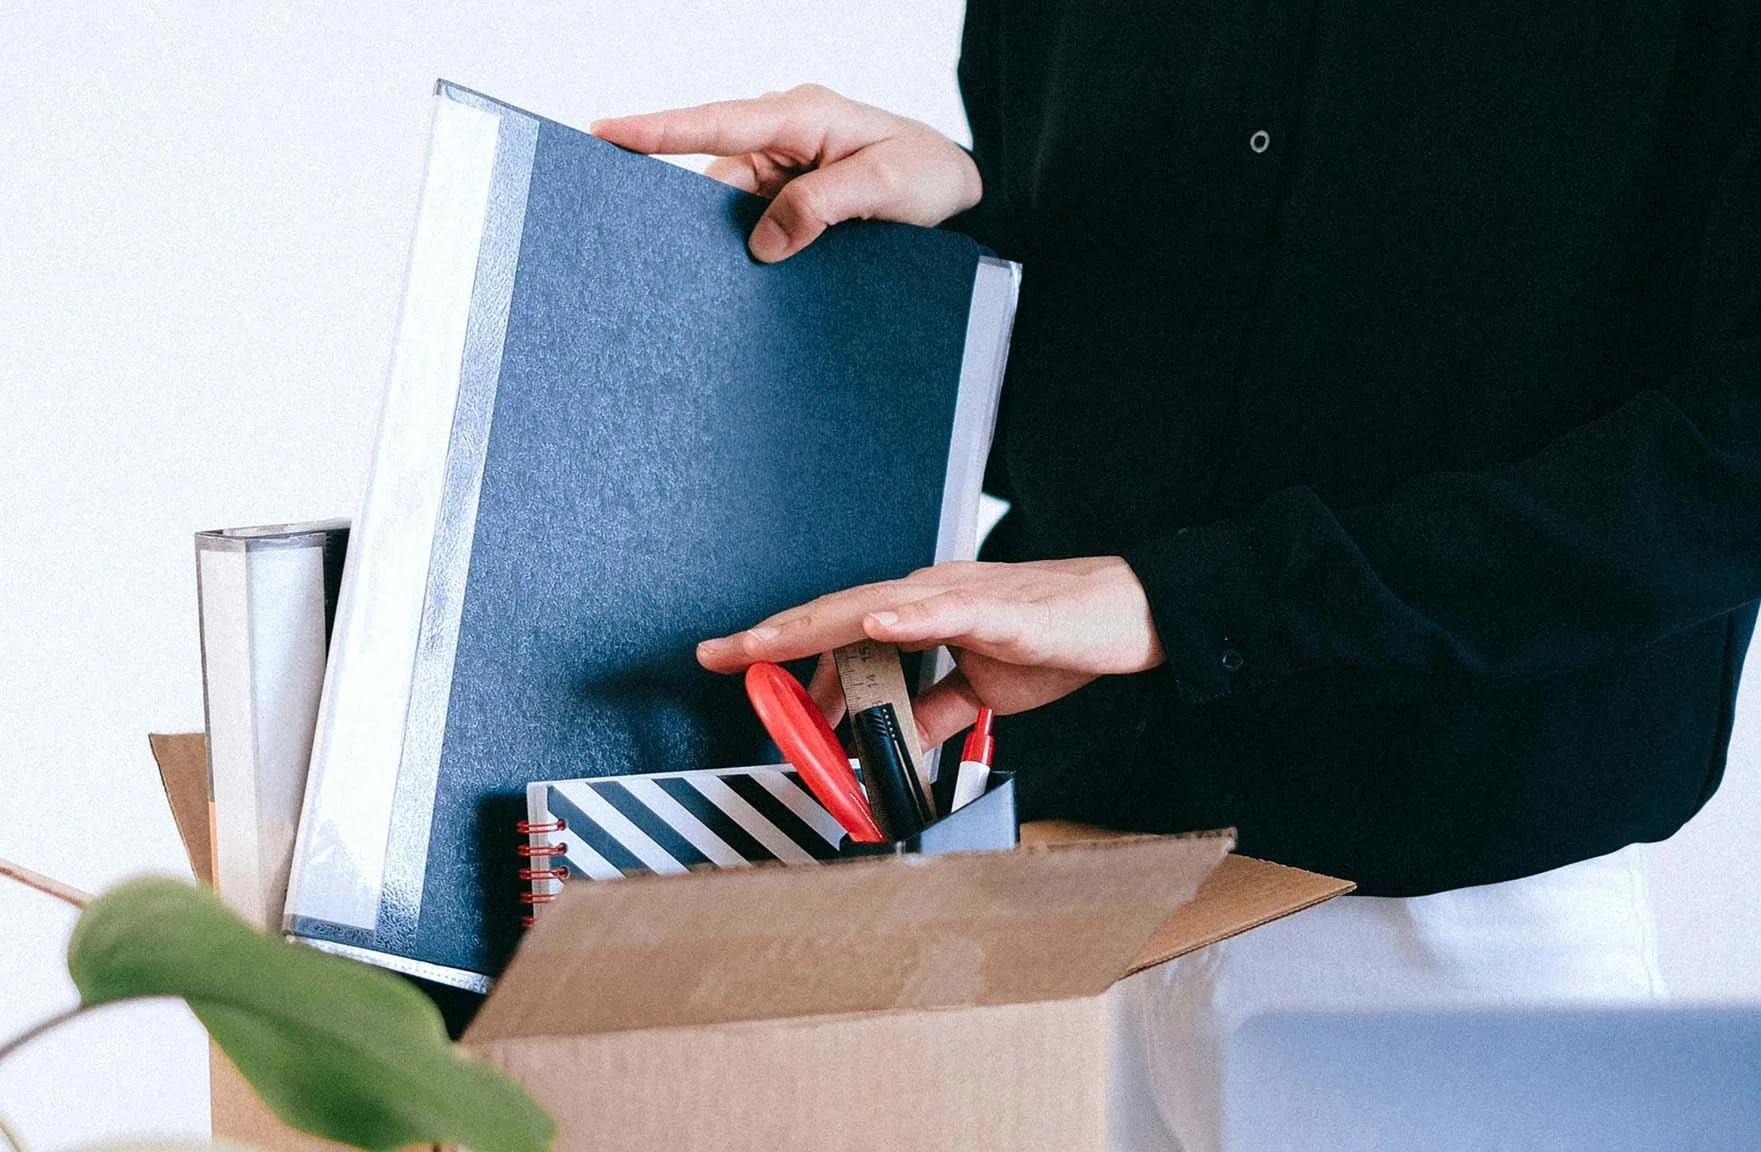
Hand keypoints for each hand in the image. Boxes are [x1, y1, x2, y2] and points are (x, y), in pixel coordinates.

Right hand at [592, 84, 980, 262]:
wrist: (954, 185)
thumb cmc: (926, 171)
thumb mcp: (883, 186)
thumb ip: (822, 206)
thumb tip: (762, 243)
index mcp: (800, 115)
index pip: (716, 123)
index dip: (657, 130)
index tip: (605, 132)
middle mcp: (782, 136)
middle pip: (713, 177)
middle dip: (688, 214)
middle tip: (655, 251)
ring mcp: (782, 168)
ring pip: (730, 208)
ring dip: (725, 242)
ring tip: (717, 284)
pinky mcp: (789, 198)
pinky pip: (752, 222)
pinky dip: (747, 249)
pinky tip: (743, 278)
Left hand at [696, 558, 1165, 745]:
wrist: (1127, 614)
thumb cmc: (1058, 637)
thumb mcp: (980, 688)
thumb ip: (931, 710)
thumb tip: (888, 739)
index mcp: (920, 612)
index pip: (837, 629)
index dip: (783, 646)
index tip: (731, 661)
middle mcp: (927, 595)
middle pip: (833, 614)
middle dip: (771, 636)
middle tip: (716, 654)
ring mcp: (959, 597)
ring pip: (870, 607)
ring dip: (814, 627)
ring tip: (762, 644)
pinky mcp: (998, 611)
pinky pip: (943, 611)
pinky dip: (903, 617)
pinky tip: (871, 623)